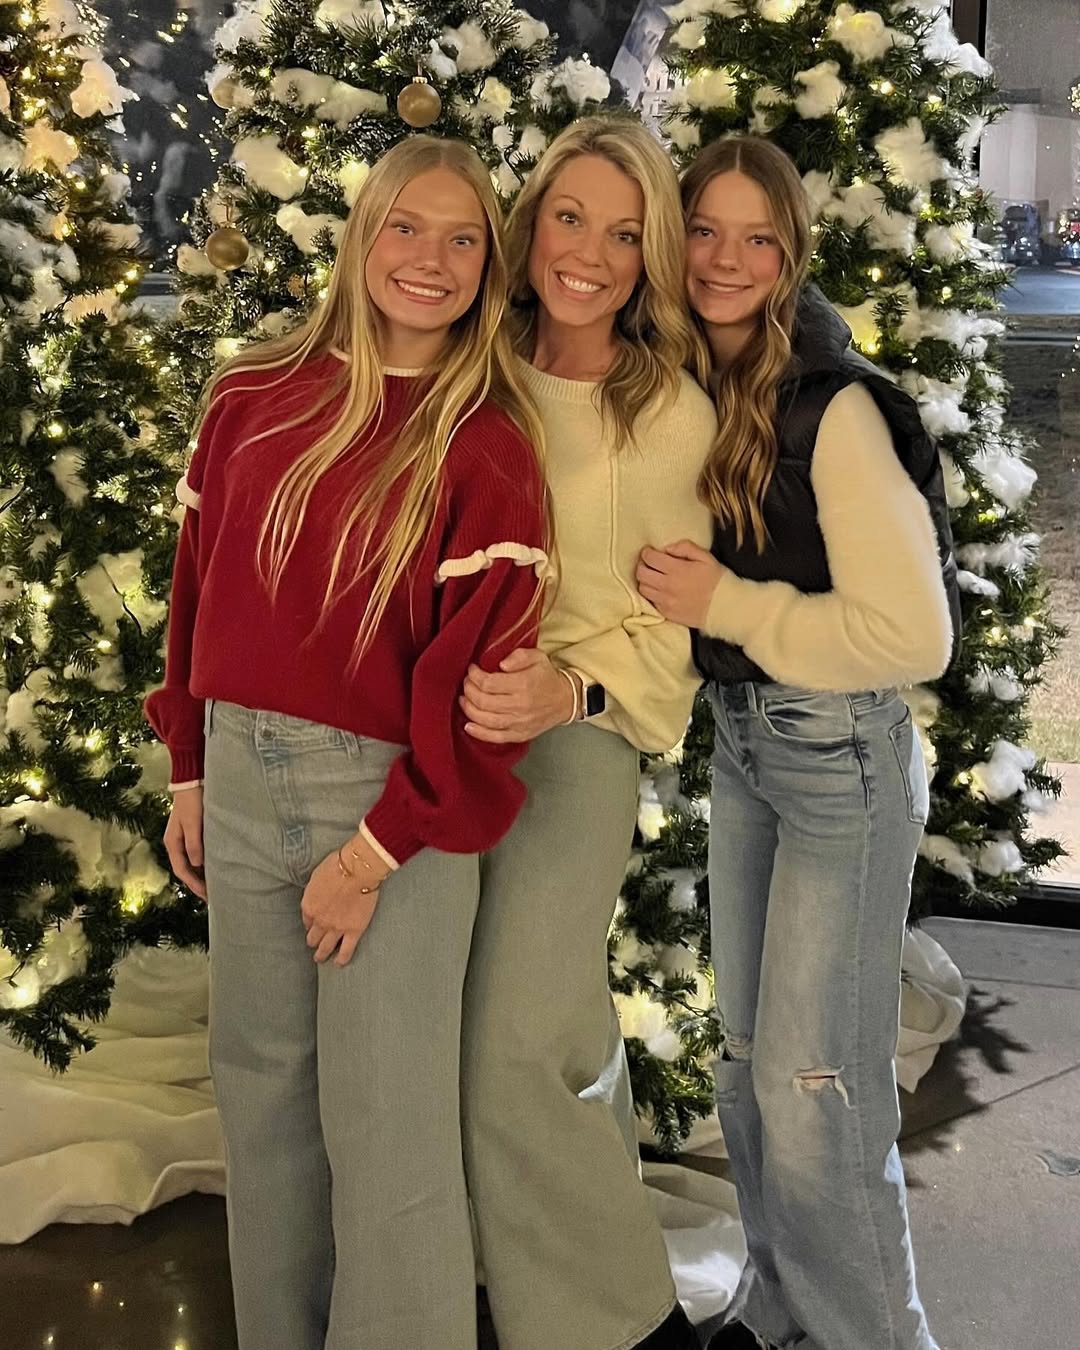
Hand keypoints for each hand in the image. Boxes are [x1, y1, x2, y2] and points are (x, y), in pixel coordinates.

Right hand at [164, 786, 206, 900]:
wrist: (192, 781)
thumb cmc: (192, 801)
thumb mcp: (193, 823)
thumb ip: (194, 843)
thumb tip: (197, 864)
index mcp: (172, 842)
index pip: (181, 870)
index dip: (193, 884)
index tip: (206, 895)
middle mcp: (176, 843)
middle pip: (186, 869)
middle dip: (197, 884)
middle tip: (212, 897)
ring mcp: (183, 838)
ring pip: (191, 863)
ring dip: (201, 875)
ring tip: (215, 886)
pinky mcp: (192, 833)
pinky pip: (197, 854)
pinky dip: (204, 863)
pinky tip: (215, 867)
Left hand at [300, 833, 385, 966]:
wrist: (357, 869)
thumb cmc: (338, 865)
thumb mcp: (317, 875)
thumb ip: (315, 890)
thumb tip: (318, 893)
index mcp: (308, 905)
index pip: (306, 921)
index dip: (310, 924)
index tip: (313, 925)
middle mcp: (319, 921)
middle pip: (313, 937)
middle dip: (313, 940)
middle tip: (314, 944)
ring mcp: (336, 928)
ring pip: (325, 948)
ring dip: (321, 954)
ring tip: (321, 958)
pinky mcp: (353, 931)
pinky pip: (346, 951)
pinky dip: (341, 959)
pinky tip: (339, 963)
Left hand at [461, 647, 575, 743]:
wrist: (565, 700)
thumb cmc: (548, 678)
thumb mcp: (538, 657)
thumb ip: (519, 656)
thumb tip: (501, 664)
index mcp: (523, 684)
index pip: (488, 683)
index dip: (474, 676)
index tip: (472, 670)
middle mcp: (520, 706)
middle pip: (483, 701)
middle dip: (469, 690)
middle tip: (467, 683)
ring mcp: (519, 723)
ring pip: (485, 719)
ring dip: (469, 708)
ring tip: (464, 699)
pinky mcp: (519, 735)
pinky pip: (495, 737)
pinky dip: (478, 733)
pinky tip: (468, 725)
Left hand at [636, 540, 724, 628]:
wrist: (725, 608)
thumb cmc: (717, 580)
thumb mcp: (706, 557)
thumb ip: (685, 547)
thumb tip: (667, 548)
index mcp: (676, 570)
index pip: (650, 558)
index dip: (647, 552)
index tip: (650, 551)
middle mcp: (667, 586)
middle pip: (641, 573)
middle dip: (642, 565)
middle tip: (650, 563)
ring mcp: (665, 602)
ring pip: (643, 588)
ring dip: (645, 580)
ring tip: (653, 577)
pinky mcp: (667, 614)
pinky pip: (650, 602)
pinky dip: (652, 594)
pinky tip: (660, 590)